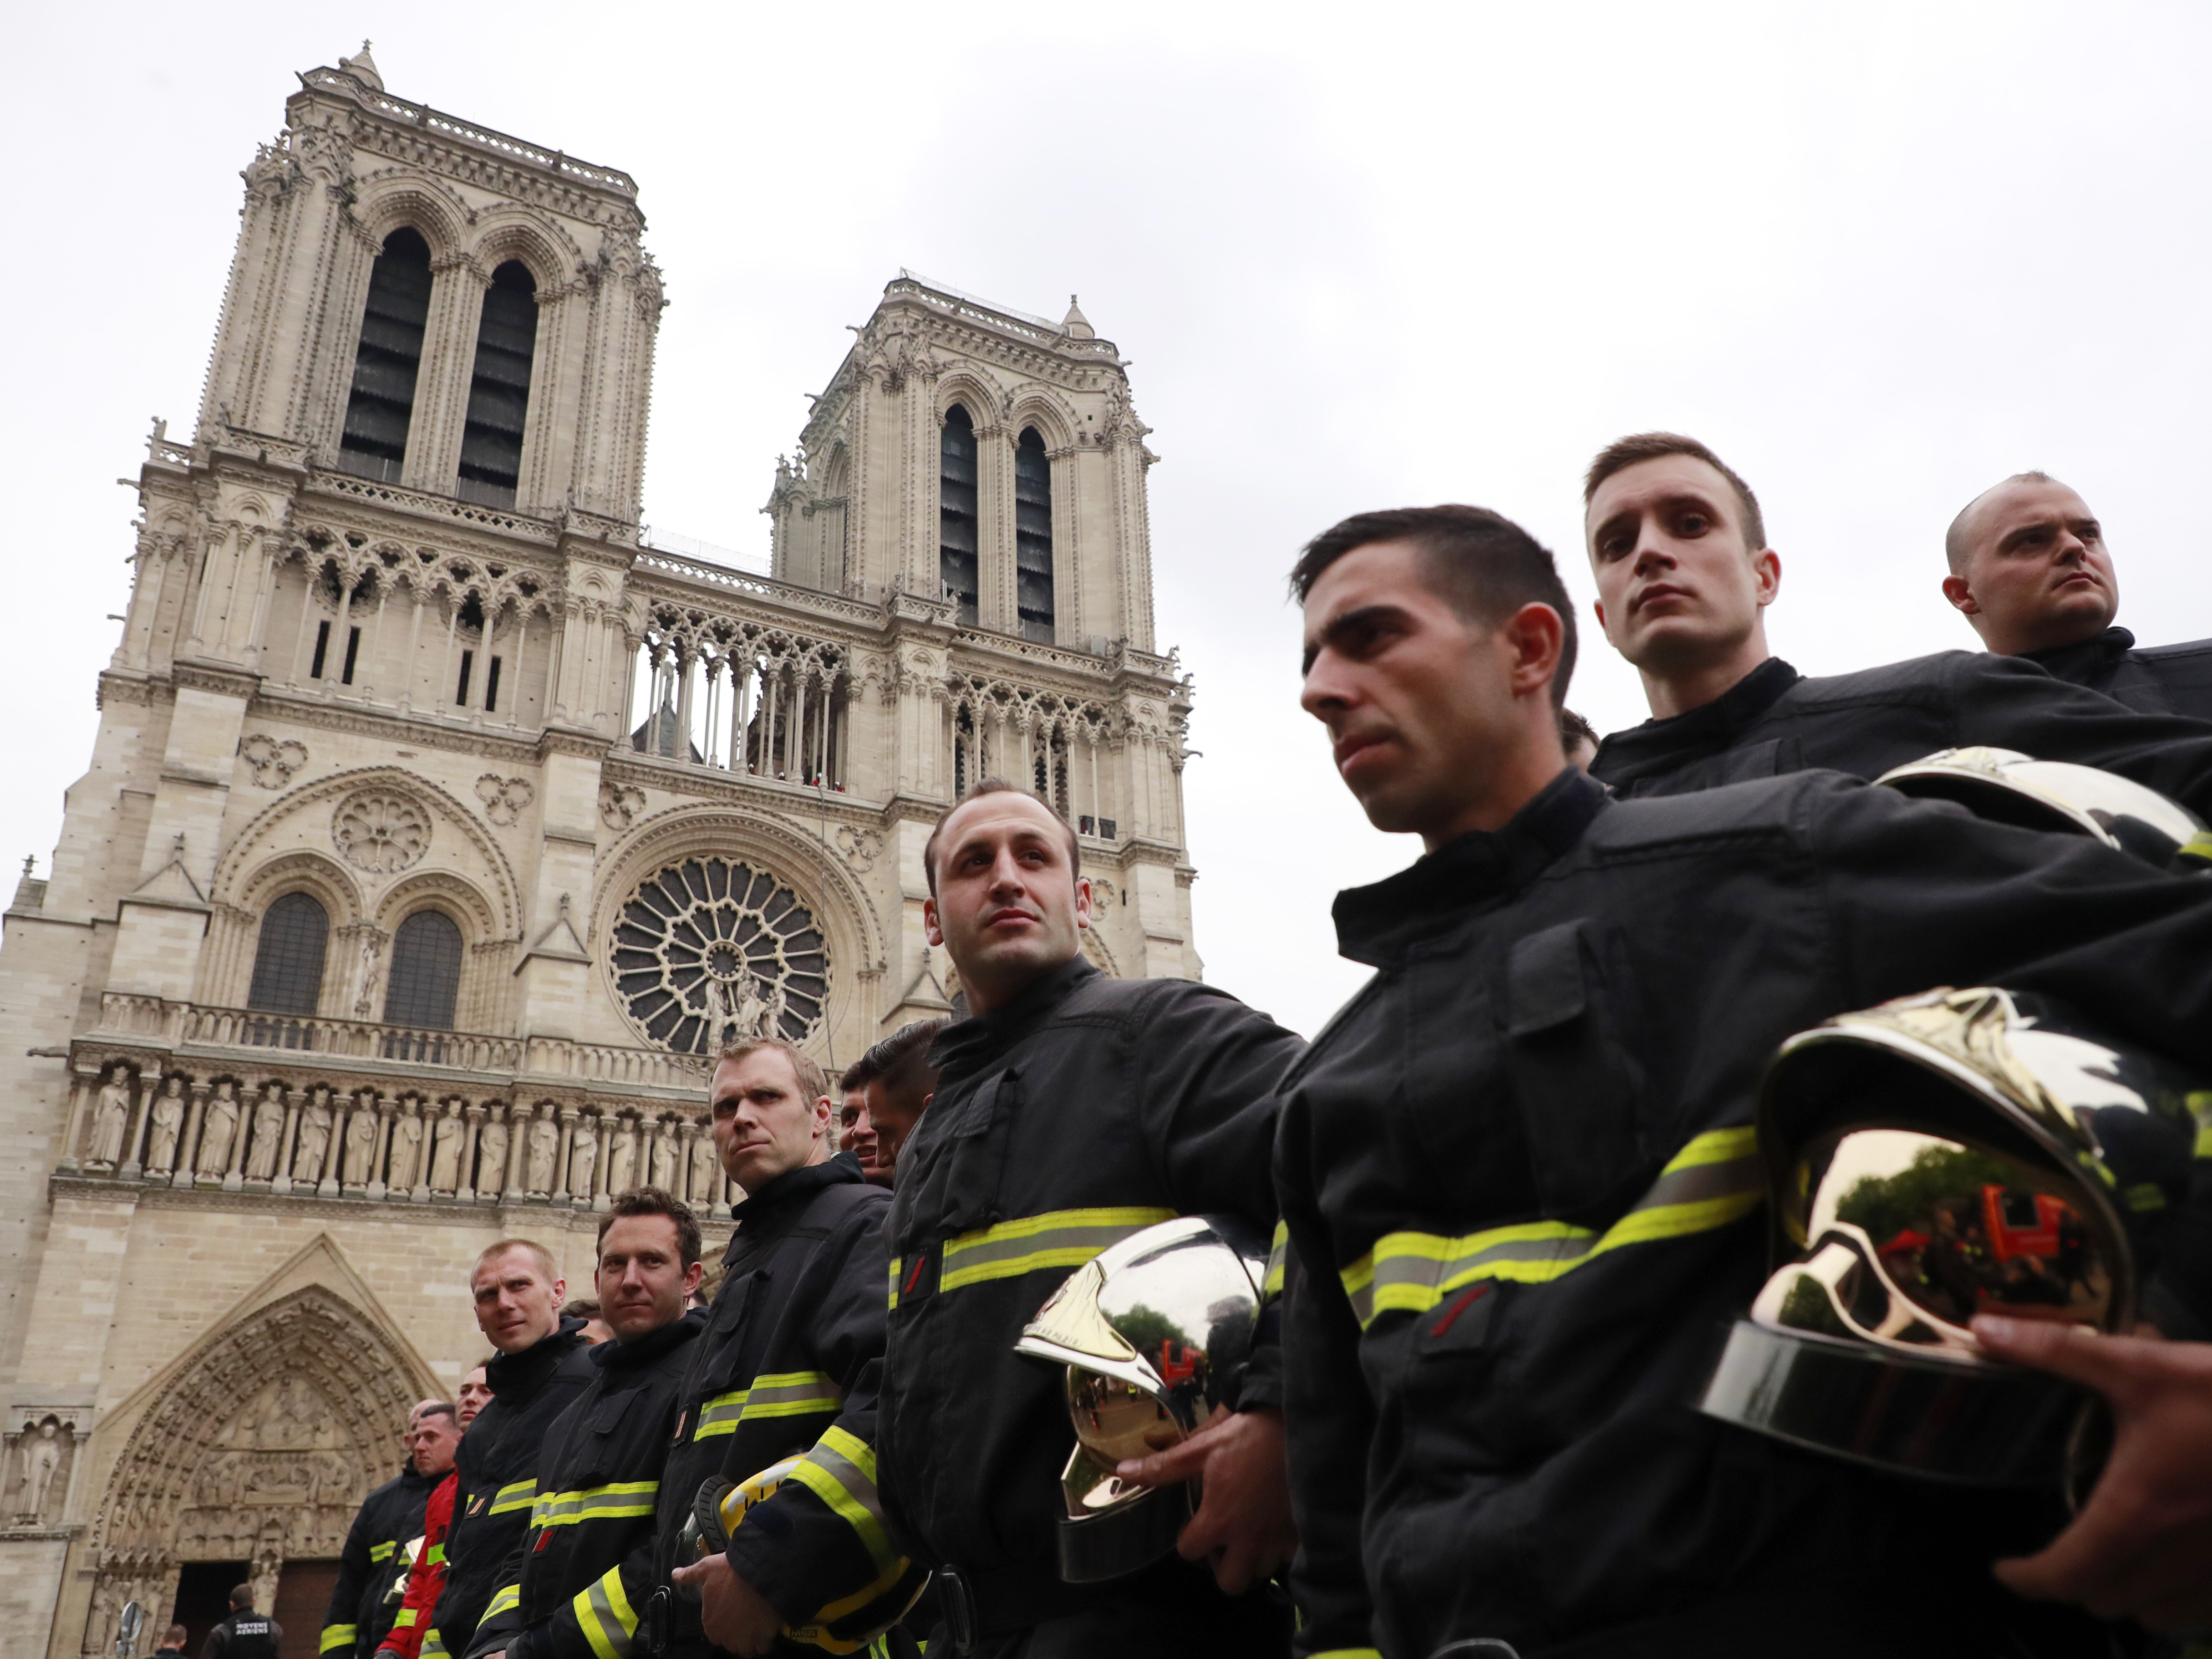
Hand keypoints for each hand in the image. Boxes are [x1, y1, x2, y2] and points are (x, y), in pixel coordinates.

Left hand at [669, 1553, 782, 1654]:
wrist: (758, 1571)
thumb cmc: (730, 1571)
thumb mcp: (706, 1569)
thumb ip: (689, 1575)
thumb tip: (674, 1575)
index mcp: (710, 1624)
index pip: (715, 1635)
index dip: (724, 1625)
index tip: (731, 1615)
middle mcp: (726, 1636)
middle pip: (731, 1644)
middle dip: (737, 1634)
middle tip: (744, 1618)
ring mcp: (745, 1639)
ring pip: (746, 1649)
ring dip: (750, 1640)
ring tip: (756, 1626)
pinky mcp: (763, 1637)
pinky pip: (764, 1647)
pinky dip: (766, 1641)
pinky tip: (767, 1628)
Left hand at [1116, 1405, 1297, 1593]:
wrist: (1297, 1425)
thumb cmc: (1245, 1435)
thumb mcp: (1200, 1448)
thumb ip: (1162, 1467)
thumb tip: (1121, 1471)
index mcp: (1219, 1519)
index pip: (1189, 1552)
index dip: (1187, 1538)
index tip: (1194, 1521)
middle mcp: (1248, 1538)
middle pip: (1230, 1583)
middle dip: (1222, 1567)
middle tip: (1222, 1539)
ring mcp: (1277, 1539)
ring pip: (1259, 1572)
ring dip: (1251, 1558)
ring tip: (1248, 1530)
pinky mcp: (1300, 1533)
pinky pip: (1287, 1558)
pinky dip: (1278, 1549)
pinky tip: (1273, 1526)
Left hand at [1973, 1314, 2211, 1630]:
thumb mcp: (2141, 1365)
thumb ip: (2057, 1351)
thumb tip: (1986, 1330)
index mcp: (2136, 1513)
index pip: (2065, 1576)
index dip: (2026, 1580)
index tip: (2006, 1569)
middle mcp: (2177, 1558)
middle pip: (2104, 1599)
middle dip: (2073, 1579)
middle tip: (2060, 1548)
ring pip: (2155, 1614)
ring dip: (2127, 1592)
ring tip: (2115, 1554)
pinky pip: (2203, 1611)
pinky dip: (2178, 1598)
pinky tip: (2175, 1559)